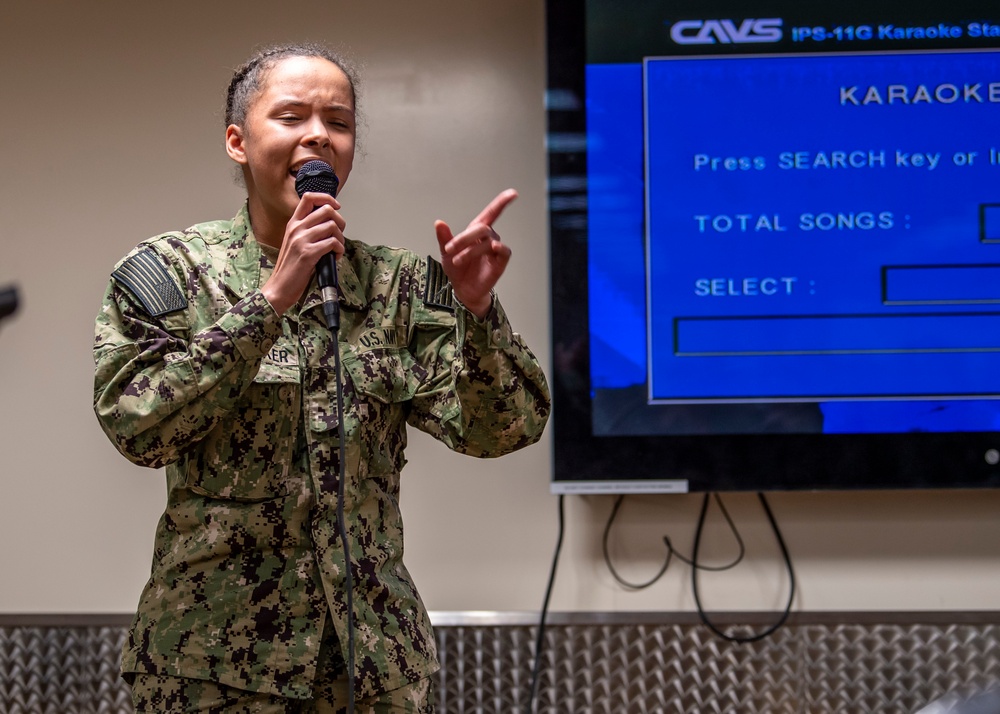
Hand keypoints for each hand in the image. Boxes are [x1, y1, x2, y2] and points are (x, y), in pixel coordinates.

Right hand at [262, 192, 345, 315]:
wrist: (280, 287)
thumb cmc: (291, 267)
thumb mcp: (295, 242)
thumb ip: (308, 230)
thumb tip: (330, 223)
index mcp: (293, 224)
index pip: (309, 198)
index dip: (327, 198)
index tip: (336, 207)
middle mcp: (296, 228)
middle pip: (326, 210)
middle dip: (340, 222)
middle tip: (339, 235)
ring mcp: (301, 240)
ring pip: (332, 226)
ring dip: (341, 238)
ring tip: (336, 249)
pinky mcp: (308, 253)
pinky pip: (332, 243)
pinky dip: (339, 250)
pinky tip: (334, 257)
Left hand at [434, 189, 516, 318]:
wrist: (462, 290)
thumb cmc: (457, 269)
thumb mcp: (446, 252)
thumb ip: (444, 237)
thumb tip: (439, 222)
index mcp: (476, 231)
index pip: (491, 213)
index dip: (502, 202)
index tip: (513, 193)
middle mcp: (488, 237)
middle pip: (482, 228)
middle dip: (464, 238)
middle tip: (449, 249)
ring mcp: (495, 249)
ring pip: (487, 241)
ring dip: (470, 250)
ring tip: (457, 260)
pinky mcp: (500, 262)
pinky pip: (504, 251)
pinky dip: (499, 248)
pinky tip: (493, 248)